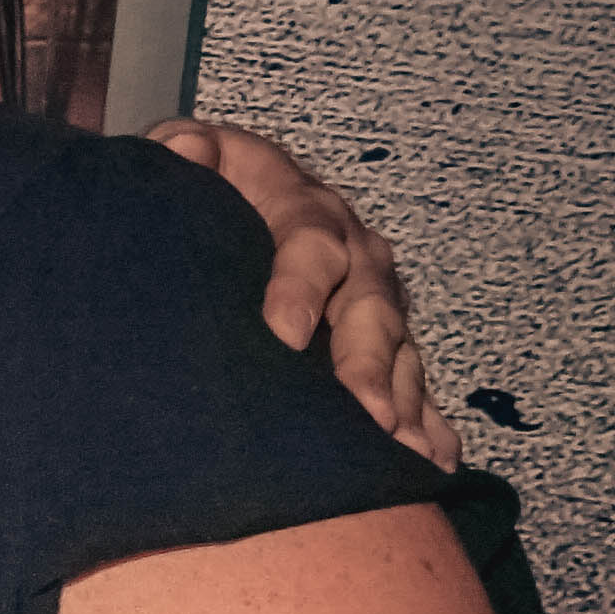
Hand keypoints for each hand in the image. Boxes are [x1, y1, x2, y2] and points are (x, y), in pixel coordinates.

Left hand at [147, 118, 443, 464]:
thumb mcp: (199, 157)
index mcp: (307, 210)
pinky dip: (427, 424)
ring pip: (401, 354)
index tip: (283, 334)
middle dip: (369, 365)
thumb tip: (181, 148)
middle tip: (365, 415)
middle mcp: (356, 256)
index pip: (311, 244)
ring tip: (403, 455)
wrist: (245, 197)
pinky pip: (414, 384)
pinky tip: (433, 464)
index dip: (300, 286)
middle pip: (371, 311)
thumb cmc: (215, 187)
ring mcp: (376, 301)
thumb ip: (187, 153)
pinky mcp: (386, 342)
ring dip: (405, 405)